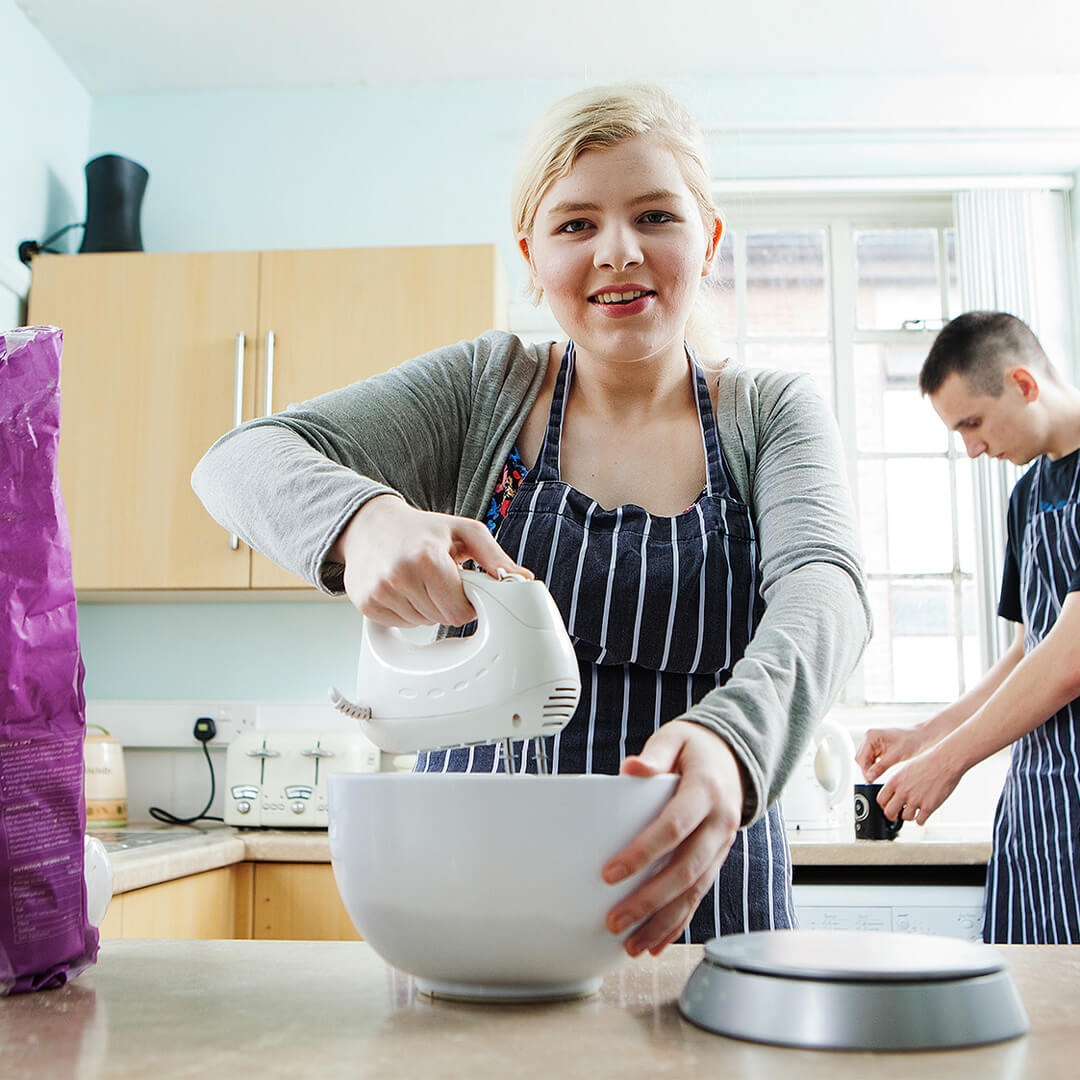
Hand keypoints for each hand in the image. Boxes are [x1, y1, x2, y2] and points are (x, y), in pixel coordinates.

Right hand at [335, 495, 530, 626]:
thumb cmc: (421, 528)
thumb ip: (495, 557)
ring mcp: (379, 592)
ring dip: (427, 607)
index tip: (463, 586)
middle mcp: (399, 576)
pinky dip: (407, 611)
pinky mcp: (365, 603)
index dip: (467, 602)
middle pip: (442, 619)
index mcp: (426, 558)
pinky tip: (404, 588)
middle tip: (440, 578)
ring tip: (420, 580)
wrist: (370, 524)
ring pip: (422, 623)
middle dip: (447, 603)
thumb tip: (522, 579)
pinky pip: (400, 624)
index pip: (459, 611)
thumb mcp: (464, 531)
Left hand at [602, 721, 743, 956]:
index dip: (643, 853)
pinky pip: (700, 896)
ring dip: (662, 921)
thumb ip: (656, 753)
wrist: (736, 758)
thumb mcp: (677, 737)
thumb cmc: (697, 749)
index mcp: (706, 792)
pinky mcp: (718, 860)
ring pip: (695, 892)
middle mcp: (720, 824)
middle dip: (649, 900)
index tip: (610, 873)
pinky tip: (656, 943)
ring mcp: (722, 845)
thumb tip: (632, 768)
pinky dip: (679, 922)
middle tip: (614, 919)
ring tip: (631, 944)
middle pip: (685, 870)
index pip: (674, 828)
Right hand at [856, 724, 931, 781]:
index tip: (870, 780)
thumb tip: (869, 777)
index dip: (865, 770)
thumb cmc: (912, 741)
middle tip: (874, 780)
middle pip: (861, 758)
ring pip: (865, 759)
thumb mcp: (896, 756)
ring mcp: (873, 742)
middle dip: (867, 769)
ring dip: (871, 768)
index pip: (861, 757)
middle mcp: (869, 737)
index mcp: (871, 736)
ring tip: (879, 775)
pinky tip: (881, 770)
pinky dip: (875, 766)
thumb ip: (881, 767)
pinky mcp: (878, 746)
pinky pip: (871, 759)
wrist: (922, 736)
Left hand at [875, 744, 965, 825]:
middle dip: (892, 815)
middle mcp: (903, 791)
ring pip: (905, 818)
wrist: (946, 761)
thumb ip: (898, 782)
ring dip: (909, 816)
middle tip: (897, 815)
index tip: (888, 806)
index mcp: (894, 781)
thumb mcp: (906, 769)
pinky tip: (923, 814)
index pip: (880, 800)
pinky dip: (921, 820)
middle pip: (889, 812)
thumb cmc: (928, 762)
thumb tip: (894, 792)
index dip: (884, 805)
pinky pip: (920, 821)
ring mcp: (915, 800)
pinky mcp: (929, 807)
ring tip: (913, 812)